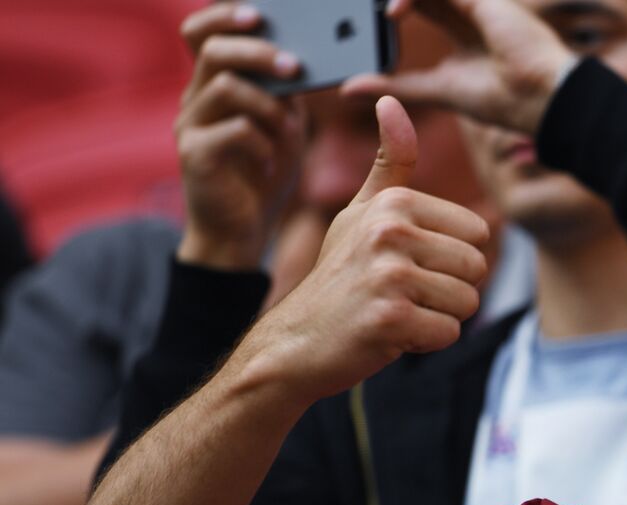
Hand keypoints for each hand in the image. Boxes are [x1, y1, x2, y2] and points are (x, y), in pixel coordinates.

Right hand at [175, 3, 305, 269]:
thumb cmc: (263, 174)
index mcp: (213, 85)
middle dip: (257, 52)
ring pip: (223, 87)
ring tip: (288, 126)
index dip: (222, 15)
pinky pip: (232, 131)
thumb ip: (287, 95)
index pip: (201, 33)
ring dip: (266, 102)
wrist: (240, 232)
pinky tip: (271, 162)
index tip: (258, 13)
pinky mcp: (194, 156)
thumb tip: (307, 63)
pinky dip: (261, 142)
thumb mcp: (282, 127)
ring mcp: (190, 126)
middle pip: (213, 51)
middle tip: (293, 66)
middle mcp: (195, 99)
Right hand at [231, 97, 488, 405]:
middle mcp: (391, 232)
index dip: (449, 259)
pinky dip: (426, 342)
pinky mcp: (391, 318)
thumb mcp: (360, 212)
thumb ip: (388, 163)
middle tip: (402, 294)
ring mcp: (389, 275)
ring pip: (467, 302)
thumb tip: (391, 99)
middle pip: (477, 267)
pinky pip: (449, 333)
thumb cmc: (341, 276)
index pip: (477, 234)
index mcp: (393, 203)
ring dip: (438, 317)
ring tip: (396, 311)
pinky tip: (391, 335)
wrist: (297, 340)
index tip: (406, 266)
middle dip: (449, 291)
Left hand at [341, 0, 576, 136]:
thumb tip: (351, 88)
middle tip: (350, 9)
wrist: (544, 99)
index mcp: (462, 31)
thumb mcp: (439, 91)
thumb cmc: (505, 100)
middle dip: (384, 0)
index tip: (358, 18)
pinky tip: (390, 14)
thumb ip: (398, 84)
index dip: (387, 7)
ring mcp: (475, 2)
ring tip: (369, 11)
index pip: (417, 4)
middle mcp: (467, 11)